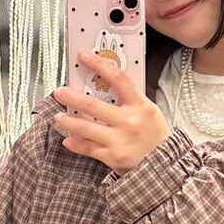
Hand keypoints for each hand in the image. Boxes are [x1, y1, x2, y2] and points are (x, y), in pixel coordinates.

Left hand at [52, 49, 171, 174]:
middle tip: (59, 92)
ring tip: (58, 117)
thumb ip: (129, 99)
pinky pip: (88, 148)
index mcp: (141, 106)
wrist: (166, 167)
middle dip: (72, 97)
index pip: (118, 78)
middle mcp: (130, 122)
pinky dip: (76, 144)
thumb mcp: (149, 112)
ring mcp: (120, 140)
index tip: (83, 56)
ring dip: (68, 121)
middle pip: (94, 105)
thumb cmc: (156, 138)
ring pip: (86, 128)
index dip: (98, 64)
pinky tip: (68, 140)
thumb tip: (103, 86)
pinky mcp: (113, 157)